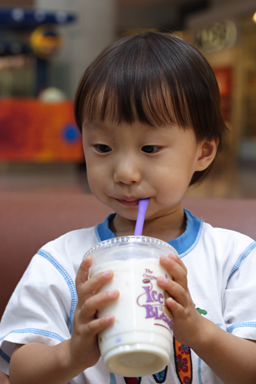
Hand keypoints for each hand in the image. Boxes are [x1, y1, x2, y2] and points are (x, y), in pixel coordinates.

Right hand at [69, 256, 118, 370]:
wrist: (78, 354)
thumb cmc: (93, 329)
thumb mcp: (97, 312)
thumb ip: (108, 301)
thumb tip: (132, 287)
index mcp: (84, 300)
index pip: (81, 281)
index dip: (84, 269)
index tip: (90, 256)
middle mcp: (81, 308)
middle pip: (85, 289)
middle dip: (97, 279)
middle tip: (110, 272)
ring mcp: (81, 321)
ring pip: (88, 305)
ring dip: (102, 298)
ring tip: (116, 293)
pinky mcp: (84, 335)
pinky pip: (92, 327)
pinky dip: (102, 322)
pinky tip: (112, 318)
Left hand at [157, 254, 202, 346]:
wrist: (195, 331)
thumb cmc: (179, 311)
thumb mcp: (174, 297)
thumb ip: (164, 288)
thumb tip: (144, 277)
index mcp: (181, 287)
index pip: (182, 271)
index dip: (177, 262)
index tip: (168, 253)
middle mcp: (184, 294)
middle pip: (181, 277)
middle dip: (172, 267)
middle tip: (162, 259)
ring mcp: (184, 305)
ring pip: (180, 292)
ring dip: (171, 285)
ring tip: (160, 280)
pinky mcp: (183, 318)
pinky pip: (179, 311)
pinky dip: (174, 306)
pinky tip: (168, 302)